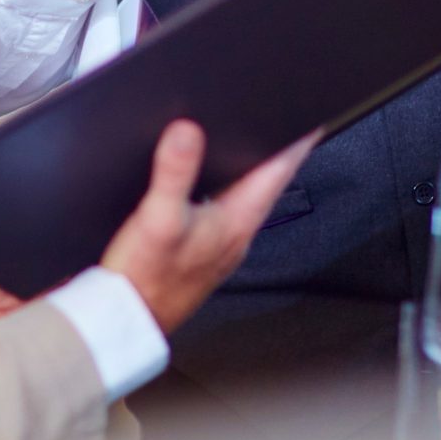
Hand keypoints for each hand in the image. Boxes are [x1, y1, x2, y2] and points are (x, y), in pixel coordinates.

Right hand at [100, 120, 321, 334]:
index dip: (298, 142)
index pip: (280, 172)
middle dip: (276, 151)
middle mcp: (236, 233)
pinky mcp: (201, 251)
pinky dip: (224, 189)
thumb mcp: (158, 217)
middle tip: (285, 123)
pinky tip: (209, 185)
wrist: (128, 320)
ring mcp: (220, 244)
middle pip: (267, 183)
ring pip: (245, 197)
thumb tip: (187, 130)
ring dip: (251, 170)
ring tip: (253, 145)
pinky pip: (223, 210)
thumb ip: (175, 171)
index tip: (313, 119)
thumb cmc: (146, 278)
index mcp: (237, 221)